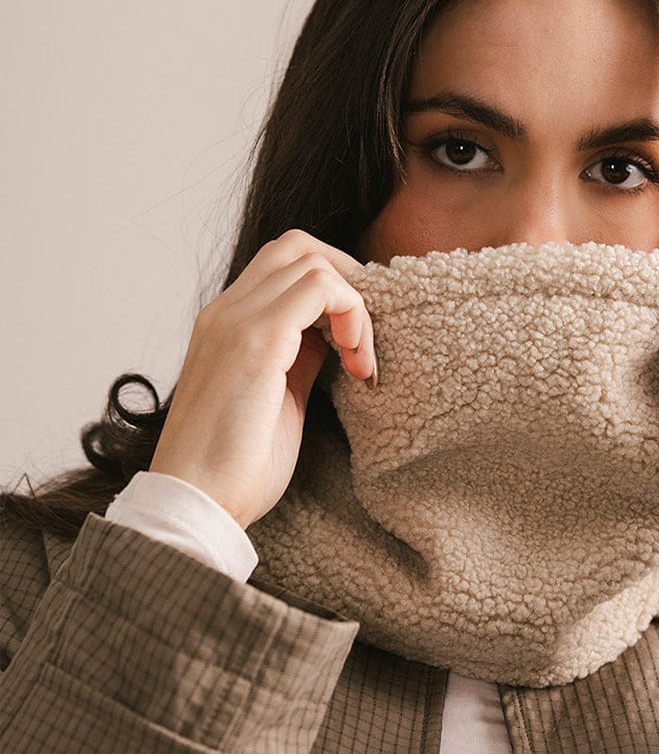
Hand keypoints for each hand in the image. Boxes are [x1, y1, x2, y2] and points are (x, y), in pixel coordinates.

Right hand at [150, 230, 375, 528]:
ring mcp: (236, 321)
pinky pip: (319, 288)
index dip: (335, 291)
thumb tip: (335, 338)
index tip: (358, 347)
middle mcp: (226, 312)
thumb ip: (301, 360)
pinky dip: (352, 314)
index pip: (285, 268)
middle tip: (366, 340)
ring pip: (310, 258)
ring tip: (362, 359)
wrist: (195, 505)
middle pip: (298, 247)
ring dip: (354, 301)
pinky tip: (358, 364)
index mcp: (227, 326)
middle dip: (349, 280)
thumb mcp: (280, 400)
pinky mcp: (255, 341)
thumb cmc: (236, 469)